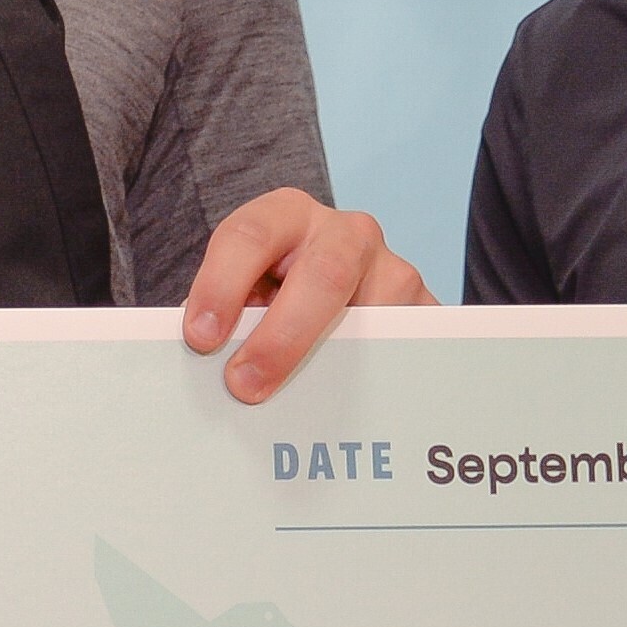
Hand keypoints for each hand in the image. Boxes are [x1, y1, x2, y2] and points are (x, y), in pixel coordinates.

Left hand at [182, 190, 425, 401]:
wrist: (345, 300)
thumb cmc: (278, 299)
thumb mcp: (249, 296)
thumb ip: (230, 321)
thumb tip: (205, 373)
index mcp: (285, 216)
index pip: (249, 236)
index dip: (221, 285)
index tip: (201, 338)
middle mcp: (344, 232)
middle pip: (322, 274)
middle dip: (280, 335)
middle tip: (245, 385)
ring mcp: (392, 268)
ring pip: (371, 315)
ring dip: (333, 362)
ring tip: (302, 403)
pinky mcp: (425, 308)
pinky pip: (405, 345)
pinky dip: (374, 380)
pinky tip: (348, 409)